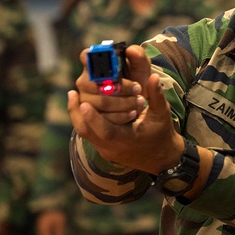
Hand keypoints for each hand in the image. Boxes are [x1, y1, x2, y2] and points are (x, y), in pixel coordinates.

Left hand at [68, 44, 182, 174]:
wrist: (161, 157)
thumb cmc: (162, 134)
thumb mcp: (162, 115)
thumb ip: (157, 96)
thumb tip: (154, 77)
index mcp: (128, 140)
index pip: (106, 132)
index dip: (94, 118)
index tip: (84, 102)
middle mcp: (113, 148)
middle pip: (87, 133)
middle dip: (76, 113)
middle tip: (72, 93)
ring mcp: (105, 150)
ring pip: (84, 133)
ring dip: (76, 114)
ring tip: (73, 96)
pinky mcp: (102, 148)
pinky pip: (87, 133)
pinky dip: (82, 118)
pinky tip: (81, 104)